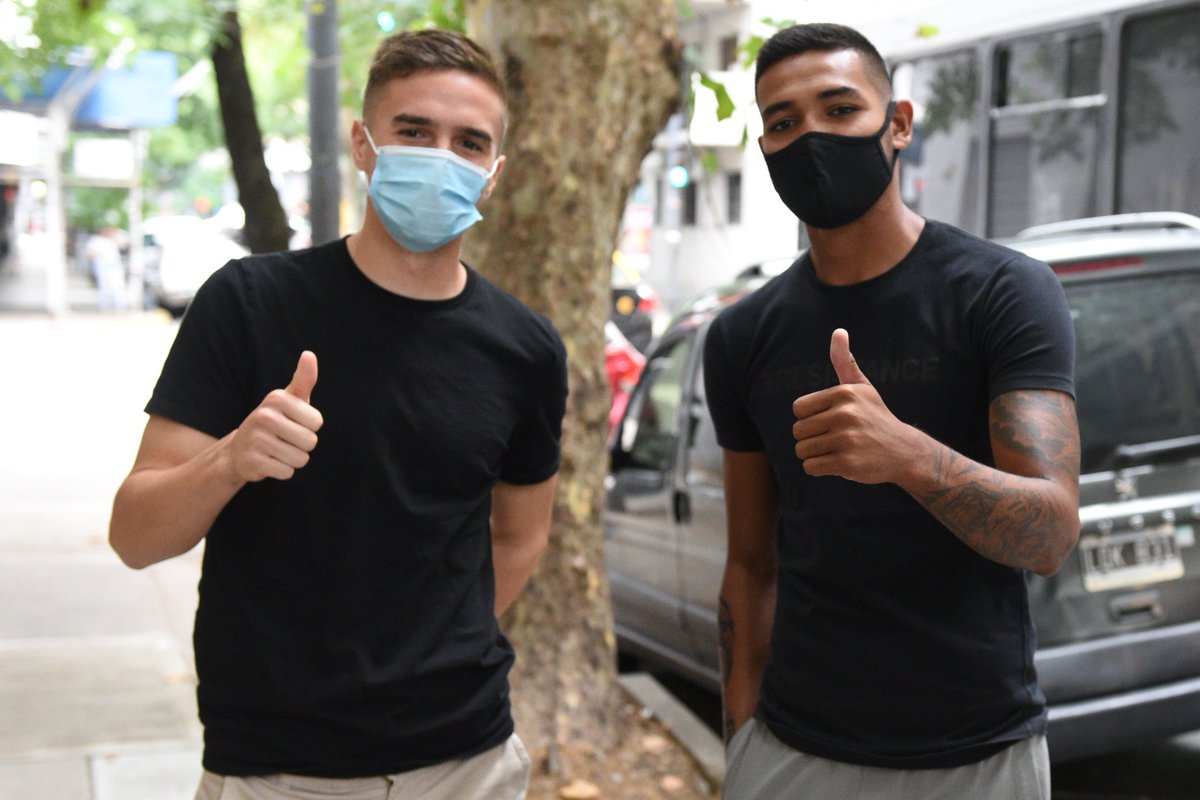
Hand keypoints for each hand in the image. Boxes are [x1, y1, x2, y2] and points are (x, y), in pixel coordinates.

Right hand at [227, 351, 323, 482]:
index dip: (310, 427)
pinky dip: (282, 471)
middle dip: (302, 445)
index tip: (294, 423)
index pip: (317, 422)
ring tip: (277, 450)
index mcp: (276, 399)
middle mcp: (263, 416)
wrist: (240, 448)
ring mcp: (255, 440)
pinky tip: (269, 461)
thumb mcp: (290, 399)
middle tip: (285, 439)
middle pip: (310, 442)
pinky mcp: (252, 462)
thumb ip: (304, 379)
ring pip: (300, 459)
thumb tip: (309, 354)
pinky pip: (287, 472)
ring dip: (293, 459)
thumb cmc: (276, 420)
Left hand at [791, 329, 913, 483]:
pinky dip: (819, 468)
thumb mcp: (862, 387)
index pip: (798, 409)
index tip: (828, 421)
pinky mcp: (847, 463)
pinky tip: (837, 462)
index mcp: (844, 393)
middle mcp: (845, 414)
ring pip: (802, 450)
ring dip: (814, 454)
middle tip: (834, 439)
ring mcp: (847, 439)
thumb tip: (838, 331)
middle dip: (811, 438)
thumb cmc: (875, 417)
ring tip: (836, 450)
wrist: (904, 451)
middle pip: (798, 430)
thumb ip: (844, 361)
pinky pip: (811, 467)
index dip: (809, 418)